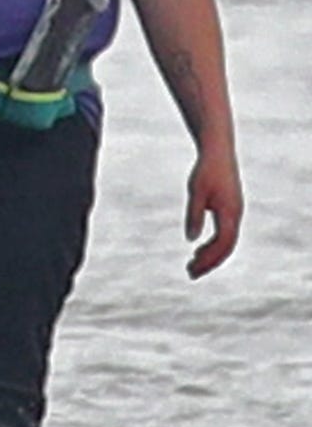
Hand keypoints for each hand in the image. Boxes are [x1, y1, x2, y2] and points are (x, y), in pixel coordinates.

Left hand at [184, 145, 241, 277]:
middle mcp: (236, 215)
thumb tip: (191, 239)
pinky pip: (224, 234)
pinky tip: (198, 249)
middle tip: (190, 274)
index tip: (193, 268)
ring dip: (210, 255)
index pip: (223, 244)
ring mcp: (234, 213)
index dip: (209, 259)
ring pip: (226, 242)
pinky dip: (212, 244)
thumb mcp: (196, 193)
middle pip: (226, 247)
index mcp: (230, 213)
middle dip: (209, 262)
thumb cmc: (206, 171)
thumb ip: (194, 215)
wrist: (218, 153)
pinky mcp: (230, 210)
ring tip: (192, 265)